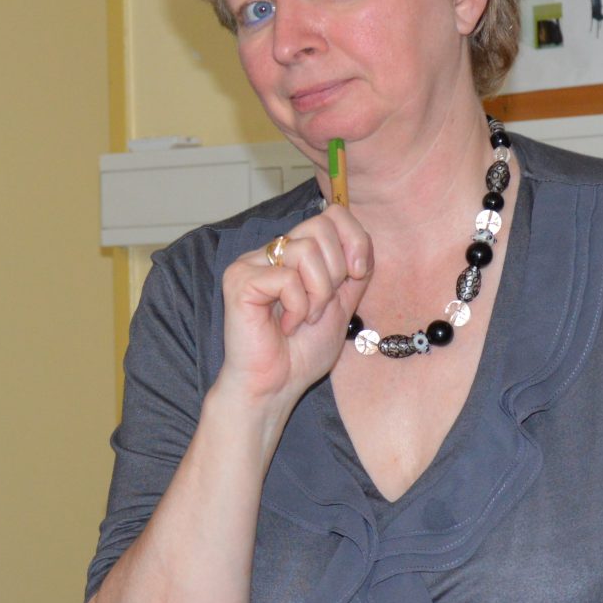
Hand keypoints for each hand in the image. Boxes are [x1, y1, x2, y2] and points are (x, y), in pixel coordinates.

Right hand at [210, 205, 372, 416]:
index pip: (332, 216)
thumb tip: (362, 241)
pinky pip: (287, 278)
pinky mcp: (239, 279)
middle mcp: (271, 252)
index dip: (354, 241)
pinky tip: (285, 326)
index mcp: (294, 254)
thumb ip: (353, 271)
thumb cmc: (302, 353)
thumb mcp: (342, 305)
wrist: (276, 386)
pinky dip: (297, 307)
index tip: (356, 275)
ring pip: (305, 251)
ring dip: (317, 294)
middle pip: (321, 226)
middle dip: (336, 272)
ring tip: (303, 319)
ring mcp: (252, 263)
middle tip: (321, 307)